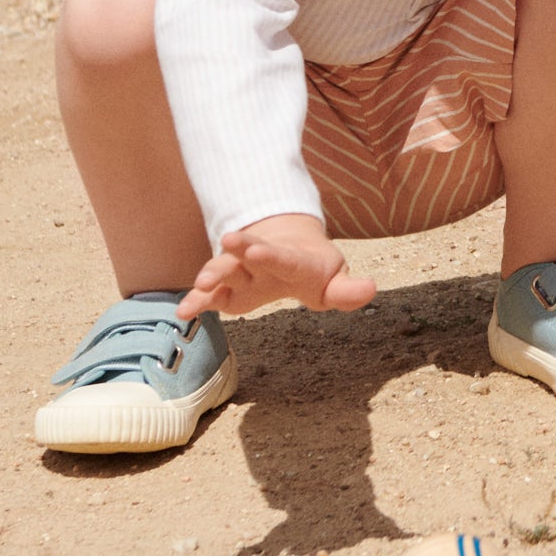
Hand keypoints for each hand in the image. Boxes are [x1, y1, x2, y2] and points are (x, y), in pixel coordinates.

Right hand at [177, 213, 374, 322]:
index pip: (283, 257)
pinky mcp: (226, 288)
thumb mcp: (334, 278)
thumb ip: (348, 290)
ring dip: (212, 274)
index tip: (257, 249)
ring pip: (224, 269)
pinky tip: (183, 313)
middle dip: (239, 249)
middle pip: (248, 254)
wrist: (286, 248)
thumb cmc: (313, 269)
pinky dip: (196, 302)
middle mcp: (261, 260)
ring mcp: (241, 271)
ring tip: (199, 284)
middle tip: (229, 242)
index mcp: (291, 259)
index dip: (270, 254)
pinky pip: (209, 295)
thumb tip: (371, 288)